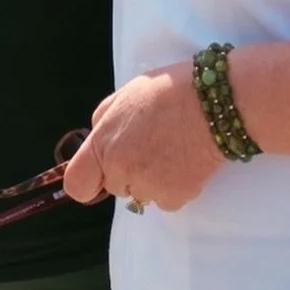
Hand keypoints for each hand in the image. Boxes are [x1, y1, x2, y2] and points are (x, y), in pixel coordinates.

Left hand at [63, 62, 223, 213]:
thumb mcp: (126, 94)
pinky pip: (166, 200)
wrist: (212, 100)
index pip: (77, 184)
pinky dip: (175, 186)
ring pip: (142, 194)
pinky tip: (186, 160)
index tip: (101, 174)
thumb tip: (98, 142)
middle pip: (115, 187)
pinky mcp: (174, 198)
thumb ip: (105, 121)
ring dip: (152, 179)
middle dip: (128, 171)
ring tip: (172, 149)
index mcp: (104, 143)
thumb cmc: (169, 89)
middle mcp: (120, 170)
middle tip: (152, 144)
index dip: (88, 181)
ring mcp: (147, 187)